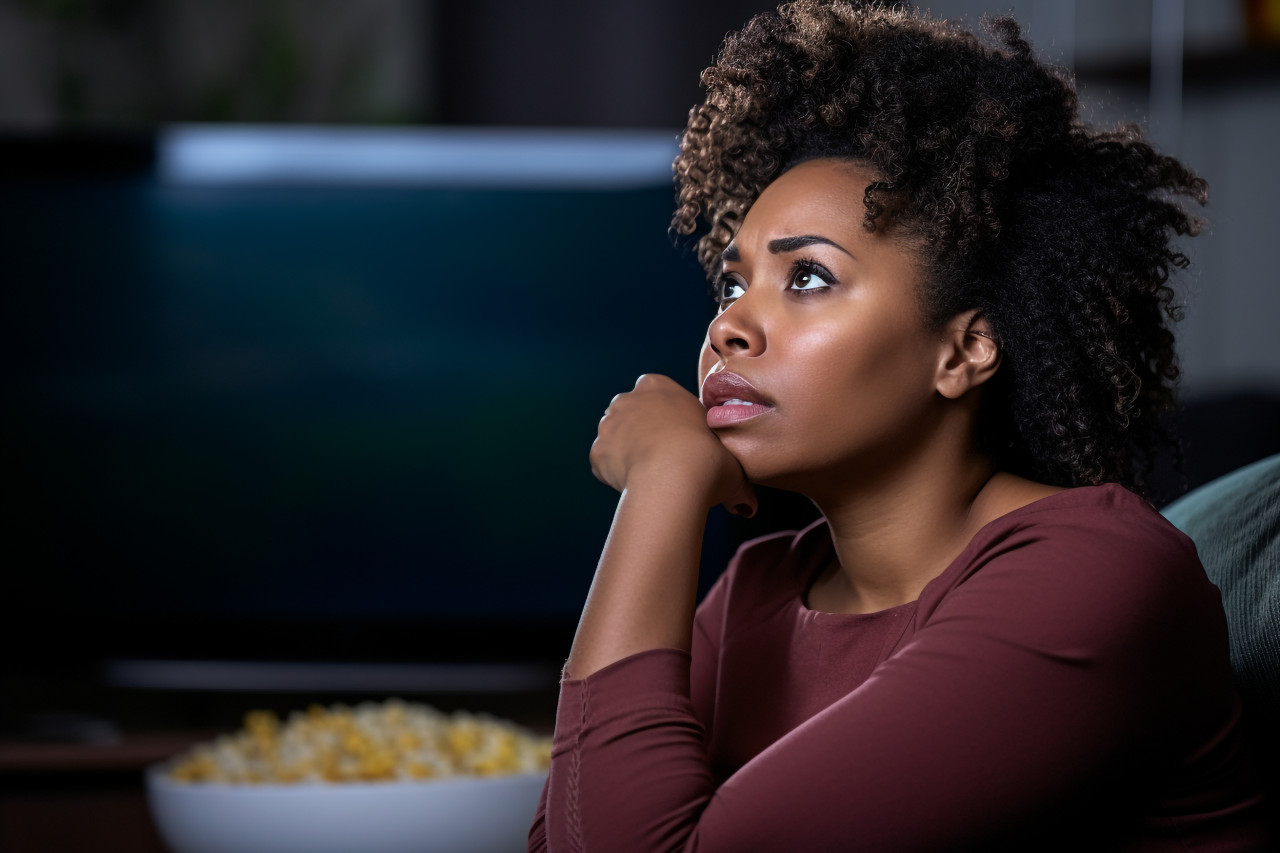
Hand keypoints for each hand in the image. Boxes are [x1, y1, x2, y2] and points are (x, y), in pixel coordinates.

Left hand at [590, 374, 756, 516]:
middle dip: (644, 434)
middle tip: (665, 460)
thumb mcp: (730, 457)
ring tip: (652, 477)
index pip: (658, 396)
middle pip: (633, 415)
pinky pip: (606, 465)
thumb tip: (745, 502)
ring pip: (617, 440)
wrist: (674, 479)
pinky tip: (638, 486)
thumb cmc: (708, 459)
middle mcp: (628, 399)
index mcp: (658, 385)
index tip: (682, 439)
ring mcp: (608, 425)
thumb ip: (731, 468)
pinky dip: (618, 477)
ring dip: (629, 455)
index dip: (669, 420)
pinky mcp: (596, 453)